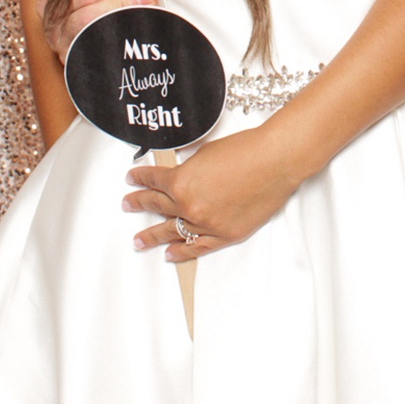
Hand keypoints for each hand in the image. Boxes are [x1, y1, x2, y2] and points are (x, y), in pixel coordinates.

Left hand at [123, 127, 305, 261]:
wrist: (275, 161)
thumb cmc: (246, 150)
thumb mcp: (206, 152)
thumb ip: (190, 168)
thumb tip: (183, 176)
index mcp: (181, 182)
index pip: (154, 181)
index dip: (141, 178)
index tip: (133, 179)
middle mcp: (189, 206)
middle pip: (157, 206)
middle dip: (140, 204)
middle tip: (129, 205)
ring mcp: (207, 224)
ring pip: (173, 231)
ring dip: (153, 235)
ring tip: (139, 240)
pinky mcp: (226, 235)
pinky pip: (197, 246)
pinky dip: (182, 251)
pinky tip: (170, 253)